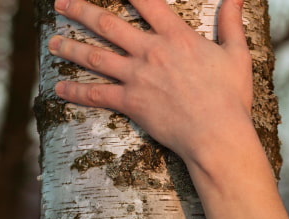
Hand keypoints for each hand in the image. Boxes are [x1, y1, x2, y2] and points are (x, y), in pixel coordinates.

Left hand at [48, 0, 288, 218]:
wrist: (216, 134)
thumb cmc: (230, 98)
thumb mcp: (236, 55)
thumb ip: (231, 23)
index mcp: (176, 35)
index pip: (145, 0)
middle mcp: (151, 50)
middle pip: (107, 23)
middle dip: (80, 10)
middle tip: (61, 3)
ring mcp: (138, 77)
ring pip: (95, 56)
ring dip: (70, 47)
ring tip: (52, 42)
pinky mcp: (131, 103)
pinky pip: (97, 95)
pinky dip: (76, 92)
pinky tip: (59, 88)